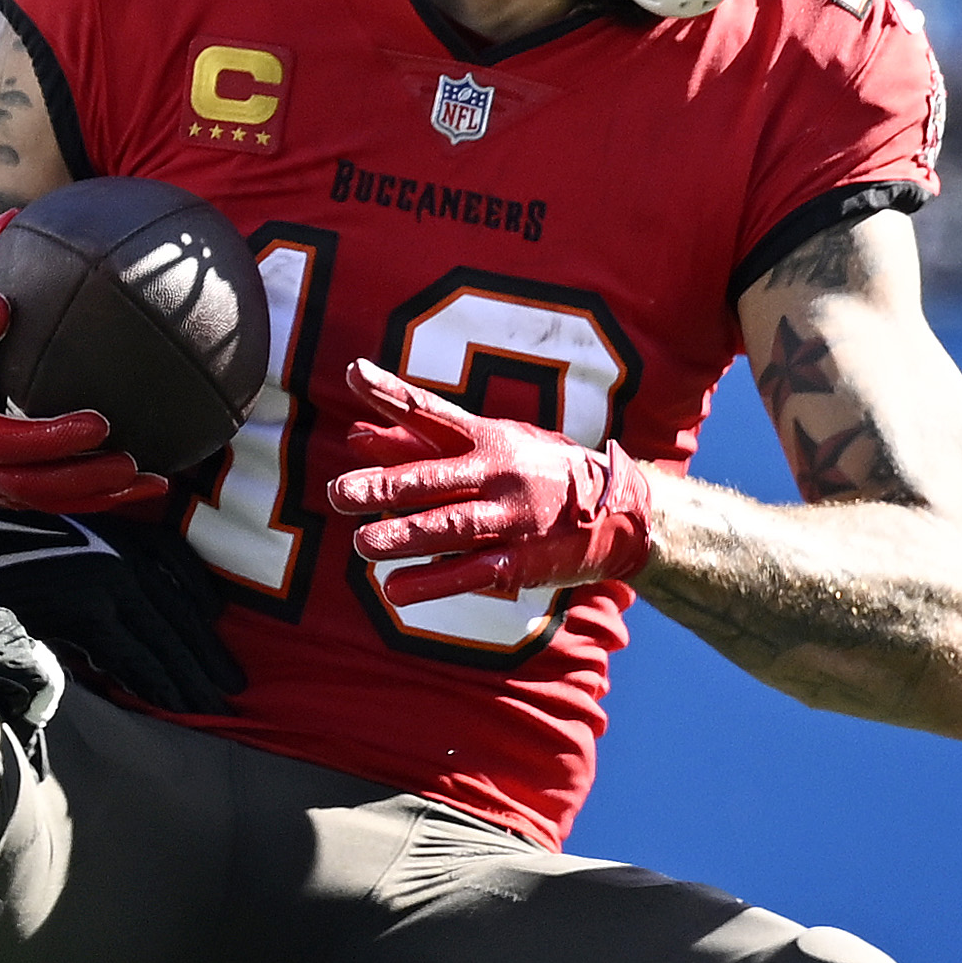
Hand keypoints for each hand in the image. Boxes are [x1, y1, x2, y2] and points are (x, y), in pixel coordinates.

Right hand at [0, 216, 171, 515]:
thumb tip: (12, 216)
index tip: (0, 302)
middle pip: (1, 450)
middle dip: (49, 441)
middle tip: (100, 424)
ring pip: (34, 491)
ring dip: (85, 483)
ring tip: (135, 468)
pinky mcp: (6, 500)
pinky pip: (57, 506)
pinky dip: (103, 502)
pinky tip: (151, 487)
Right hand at [0, 498, 242, 712]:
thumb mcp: (53, 546)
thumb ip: (87, 571)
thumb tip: (110, 622)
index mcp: (113, 528)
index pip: (176, 564)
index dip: (201, 602)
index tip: (217, 631)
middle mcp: (118, 548)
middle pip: (177, 607)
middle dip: (205, 651)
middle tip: (230, 686)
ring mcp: (105, 574)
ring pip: (162, 634)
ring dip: (188, 673)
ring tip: (209, 704)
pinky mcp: (87, 604)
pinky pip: (131, 653)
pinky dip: (154, 680)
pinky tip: (169, 702)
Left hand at [322, 359, 661, 607]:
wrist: (620, 510)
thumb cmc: (539, 470)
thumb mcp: (492, 444)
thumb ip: (421, 442)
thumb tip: (355, 434)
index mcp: (488, 438)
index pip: (431, 412)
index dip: (393, 394)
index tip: (355, 372)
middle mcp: (497, 474)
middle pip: (433, 477)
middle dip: (385, 486)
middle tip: (341, 493)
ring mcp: (510, 519)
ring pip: (448, 527)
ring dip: (402, 537)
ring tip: (362, 544)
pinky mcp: (521, 562)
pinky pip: (470, 574)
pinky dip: (431, 583)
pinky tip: (394, 589)